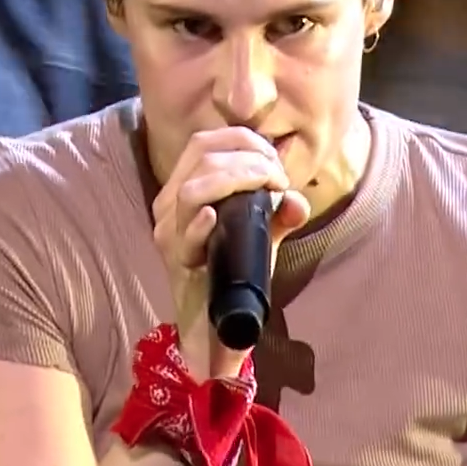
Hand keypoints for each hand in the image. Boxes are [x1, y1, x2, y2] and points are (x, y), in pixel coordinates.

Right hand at [152, 126, 311, 375]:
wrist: (217, 325)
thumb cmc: (236, 271)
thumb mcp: (262, 234)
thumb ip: (281, 213)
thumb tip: (297, 201)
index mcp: (185, 187)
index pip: (204, 142)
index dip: (242, 140)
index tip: (274, 158)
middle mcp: (170, 205)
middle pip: (201, 154)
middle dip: (248, 157)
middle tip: (278, 176)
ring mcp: (169, 233)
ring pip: (193, 188)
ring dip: (238, 178)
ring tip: (269, 187)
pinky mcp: (176, 261)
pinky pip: (183, 234)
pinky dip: (200, 222)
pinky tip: (215, 216)